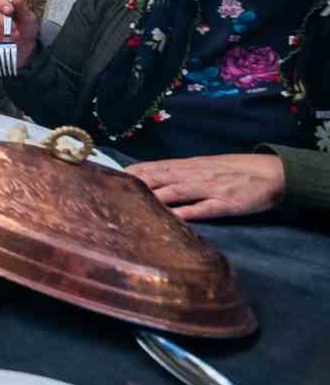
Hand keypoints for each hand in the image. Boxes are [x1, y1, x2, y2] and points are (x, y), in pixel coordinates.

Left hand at [126, 154, 285, 220]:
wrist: (274, 173)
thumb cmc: (237, 170)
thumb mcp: (206, 166)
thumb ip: (181, 172)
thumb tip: (153, 177)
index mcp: (190, 166)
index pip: (154, 167)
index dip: (133, 173)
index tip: (111, 178)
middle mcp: (195, 175)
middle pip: (159, 178)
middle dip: (135, 185)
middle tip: (112, 192)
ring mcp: (210, 189)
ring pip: (176, 191)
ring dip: (153, 197)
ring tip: (132, 204)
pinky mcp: (226, 204)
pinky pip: (202, 209)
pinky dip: (185, 213)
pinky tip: (170, 218)